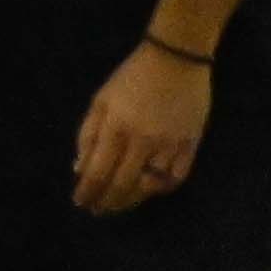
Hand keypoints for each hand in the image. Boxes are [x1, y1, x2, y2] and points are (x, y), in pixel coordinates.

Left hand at [74, 36, 212, 216]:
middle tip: (98, 210)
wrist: (176, 60)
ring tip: (120, 205)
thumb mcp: (100, 101)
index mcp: (116, 129)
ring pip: (150, 186)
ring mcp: (170, 145)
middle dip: (107, 202)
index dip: (87, 192)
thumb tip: (79, 169)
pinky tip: (149, 191)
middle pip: (122, 184)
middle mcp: (142, 142)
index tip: (80, 202)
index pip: (97, 172)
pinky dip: (161, 189)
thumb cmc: (132, 78)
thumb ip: (88, 135)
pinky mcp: (191, 144)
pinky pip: (176, 177)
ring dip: (132, 200)